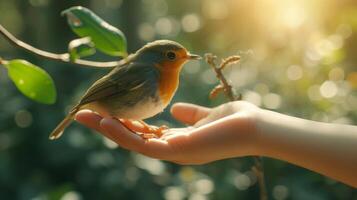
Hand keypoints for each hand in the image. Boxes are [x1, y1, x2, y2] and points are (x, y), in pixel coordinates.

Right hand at [75, 101, 261, 163]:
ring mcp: (173, 152)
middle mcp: (171, 149)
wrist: (255, 127)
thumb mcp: (206, 116)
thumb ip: (191, 115)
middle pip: (132, 139)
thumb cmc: (235, 121)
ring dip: (108, 130)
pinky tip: (108, 121)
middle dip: (108, 127)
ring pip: (132, 143)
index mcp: (177, 140)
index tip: (107, 111)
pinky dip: (124, 133)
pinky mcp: (177, 150)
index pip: (143, 133)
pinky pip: (144, 144)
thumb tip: (175, 109)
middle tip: (84, 115)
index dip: (124, 123)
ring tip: (86, 116)